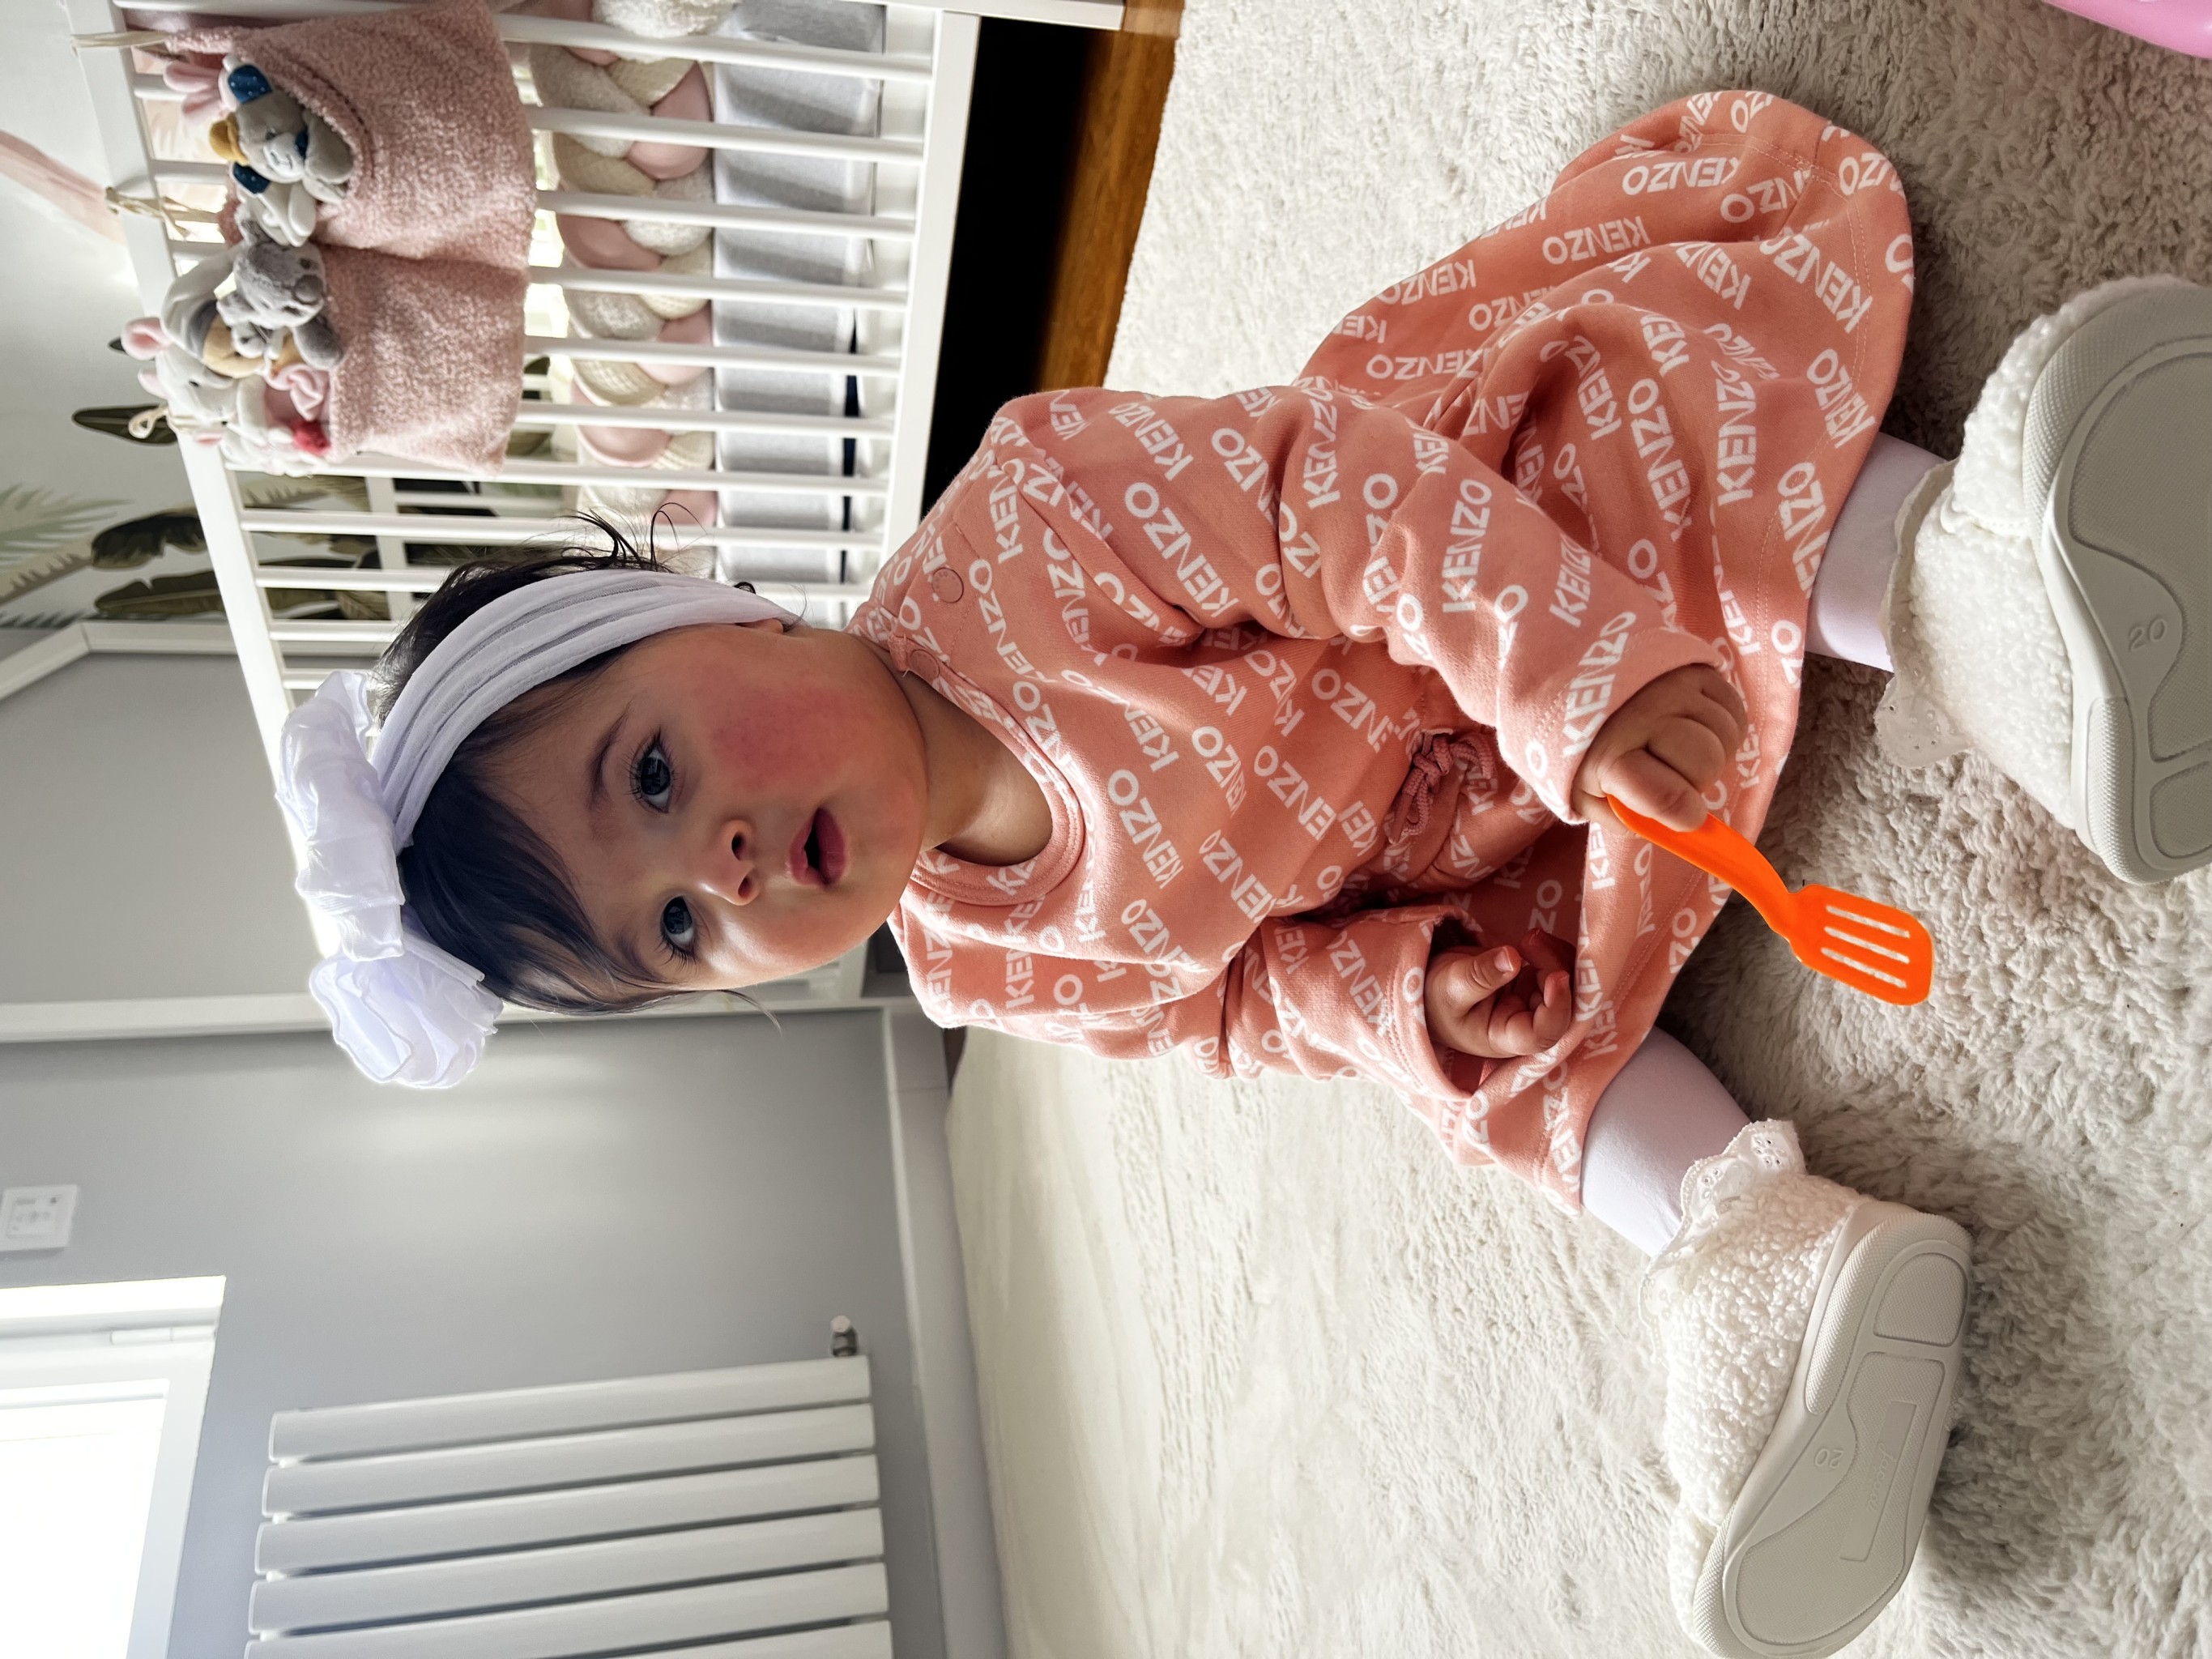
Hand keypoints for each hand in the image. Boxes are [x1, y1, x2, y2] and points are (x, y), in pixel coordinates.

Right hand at [1425, 928, 1573, 1059]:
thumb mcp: (1451, 985)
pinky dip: (1551, 951)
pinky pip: (1556, 969)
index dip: (1557, 1008)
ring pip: (1566, 984)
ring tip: (1530, 937)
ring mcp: (1533, 1004)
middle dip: (1555, 967)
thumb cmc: (1435, 998)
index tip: (1555, 976)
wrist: (1430, 988)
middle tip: (1530, 940)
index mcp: (1506, 1037)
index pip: (1543, 1033)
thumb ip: (1481, 974)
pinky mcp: (1533, 984)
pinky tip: (1531, 939)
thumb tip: (1512, 957)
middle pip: (1562, 1004)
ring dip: (1556, 956)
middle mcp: (1527, 1024)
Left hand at [1571, 664, 1746, 831]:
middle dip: (1696, 780)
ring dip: (1713, 754)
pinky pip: (1735, 713)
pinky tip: (1695, 731)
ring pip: (1727, 737)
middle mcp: (1646, 713)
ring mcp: (1675, 685)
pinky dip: (1723, 731)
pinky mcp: (1698, 668)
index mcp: (1612, 753)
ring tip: (1680, 751)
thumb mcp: (1588, 796)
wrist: (1578, 687)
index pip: (1669, 797)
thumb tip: (1680, 828)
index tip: (1683, 816)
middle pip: (1706, 763)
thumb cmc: (1587, 751)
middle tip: (1671, 775)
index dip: (1685, 816)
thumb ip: (1628, 820)